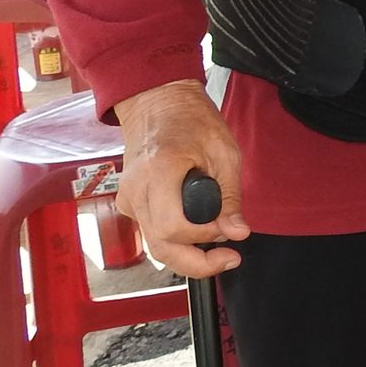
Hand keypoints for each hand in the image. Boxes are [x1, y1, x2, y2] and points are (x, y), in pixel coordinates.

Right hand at [113, 79, 248, 277]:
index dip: (204, 236)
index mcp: (160, 171)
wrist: (157, 103)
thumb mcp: (225, 152)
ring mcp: (128, 199)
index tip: (228, 228)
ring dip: (187, 255)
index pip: (173, 227)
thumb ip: (230, 196)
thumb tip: (237, 232)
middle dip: (197, 263)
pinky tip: (197, 230)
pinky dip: (175, 239)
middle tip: (228, 258)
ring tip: (218, 249)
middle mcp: (136, 190)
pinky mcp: (129, 204)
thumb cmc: (192, 120)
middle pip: (161, 247)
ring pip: (154, 246)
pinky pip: (152, 233)